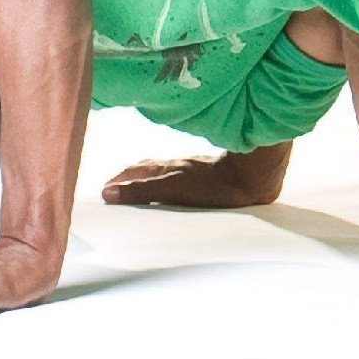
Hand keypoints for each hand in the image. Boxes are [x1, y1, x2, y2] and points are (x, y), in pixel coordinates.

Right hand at [102, 144, 289, 210]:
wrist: (254, 175)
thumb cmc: (215, 184)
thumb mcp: (172, 189)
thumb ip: (141, 191)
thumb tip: (108, 193)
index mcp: (166, 169)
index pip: (134, 172)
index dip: (118, 180)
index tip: (104, 190)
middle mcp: (177, 165)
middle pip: (147, 168)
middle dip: (129, 176)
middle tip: (115, 187)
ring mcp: (193, 167)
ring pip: (164, 169)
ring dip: (148, 176)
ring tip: (138, 184)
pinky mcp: (209, 172)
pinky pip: (180, 173)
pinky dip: (167, 178)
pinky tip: (174, 183)